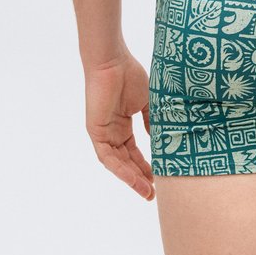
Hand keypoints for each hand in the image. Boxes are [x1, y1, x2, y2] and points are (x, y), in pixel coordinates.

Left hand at [84, 51, 154, 200]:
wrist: (112, 61)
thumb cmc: (129, 74)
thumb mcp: (147, 101)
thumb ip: (151, 120)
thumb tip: (159, 138)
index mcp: (123, 124)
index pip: (134, 152)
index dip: (146, 166)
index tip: (160, 178)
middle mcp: (112, 132)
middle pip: (126, 161)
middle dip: (140, 178)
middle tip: (154, 193)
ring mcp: (103, 133)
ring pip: (117, 163)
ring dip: (131, 179)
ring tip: (146, 192)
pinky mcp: (96, 132)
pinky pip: (107, 157)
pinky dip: (120, 169)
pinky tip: (132, 179)